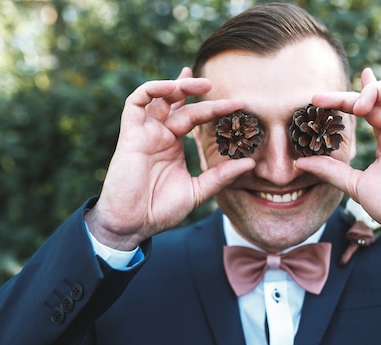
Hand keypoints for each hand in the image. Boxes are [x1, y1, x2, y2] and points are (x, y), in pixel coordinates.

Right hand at [85, 68, 254, 249]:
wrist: (132, 225)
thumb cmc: (160, 211)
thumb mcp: (198, 192)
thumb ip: (221, 176)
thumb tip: (251, 164)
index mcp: (173, 145)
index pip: (194, 117)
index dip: (214, 108)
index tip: (239, 105)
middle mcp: (159, 135)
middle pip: (178, 102)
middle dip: (197, 91)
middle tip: (220, 86)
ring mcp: (144, 133)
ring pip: (159, 97)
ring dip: (178, 85)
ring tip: (202, 84)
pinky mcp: (129, 135)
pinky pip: (135, 102)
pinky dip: (152, 90)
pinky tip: (171, 87)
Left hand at [297, 67, 380, 253]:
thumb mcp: (355, 186)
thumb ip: (330, 171)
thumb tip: (299, 163)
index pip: (364, 109)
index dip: (341, 101)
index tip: (315, 101)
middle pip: (378, 97)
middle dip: (352, 93)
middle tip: (325, 100)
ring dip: (376, 89)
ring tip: (358, 106)